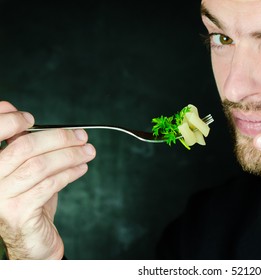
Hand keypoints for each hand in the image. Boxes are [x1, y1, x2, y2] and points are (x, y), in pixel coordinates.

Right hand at [0, 101, 95, 258]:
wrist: (31, 240)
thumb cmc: (29, 201)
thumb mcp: (23, 170)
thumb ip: (23, 146)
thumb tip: (24, 115)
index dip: (10, 121)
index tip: (31, 118)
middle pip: (23, 148)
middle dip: (58, 138)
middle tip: (82, 137)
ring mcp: (1, 198)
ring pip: (39, 166)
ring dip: (70, 155)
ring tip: (88, 152)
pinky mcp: (18, 213)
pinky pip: (48, 185)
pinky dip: (69, 173)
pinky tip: (81, 168)